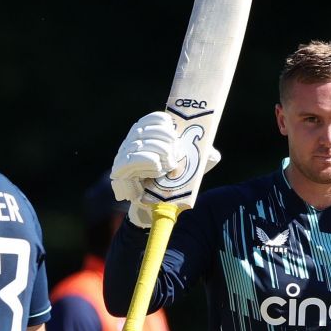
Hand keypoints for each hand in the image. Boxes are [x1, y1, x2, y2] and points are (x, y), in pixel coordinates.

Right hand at [109, 112, 219, 226]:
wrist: (157, 209)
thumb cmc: (174, 185)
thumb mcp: (191, 168)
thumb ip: (201, 157)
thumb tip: (212, 152)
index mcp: (147, 137)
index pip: (151, 120)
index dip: (163, 122)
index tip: (176, 133)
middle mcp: (131, 143)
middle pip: (145, 130)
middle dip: (165, 140)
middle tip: (176, 154)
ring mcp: (123, 156)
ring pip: (140, 144)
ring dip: (159, 152)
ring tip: (169, 166)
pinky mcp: (119, 171)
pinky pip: (133, 160)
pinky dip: (148, 162)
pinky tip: (157, 170)